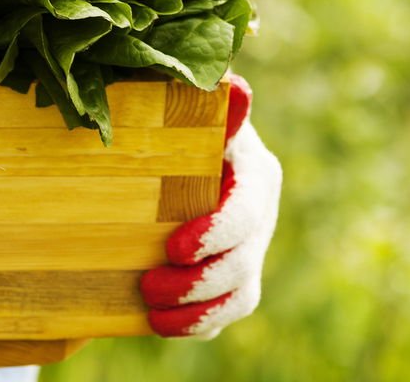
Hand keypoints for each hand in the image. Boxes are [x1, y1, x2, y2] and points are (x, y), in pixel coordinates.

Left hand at [140, 74, 281, 337]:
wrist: (166, 159)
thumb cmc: (172, 128)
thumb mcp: (185, 113)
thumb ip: (206, 106)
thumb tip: (236, 86)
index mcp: (252, 169)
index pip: (245, 208)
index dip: (215, 233)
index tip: (174, 248)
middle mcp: (260, 211)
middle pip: (244, 257)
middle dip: (198, 279)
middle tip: (149, 284)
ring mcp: (251, 247)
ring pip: (241, 291)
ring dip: (197, 307)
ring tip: (152, 310)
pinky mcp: (238, 278)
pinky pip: (230, 311)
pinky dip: (198, 323)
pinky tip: (162, 323)